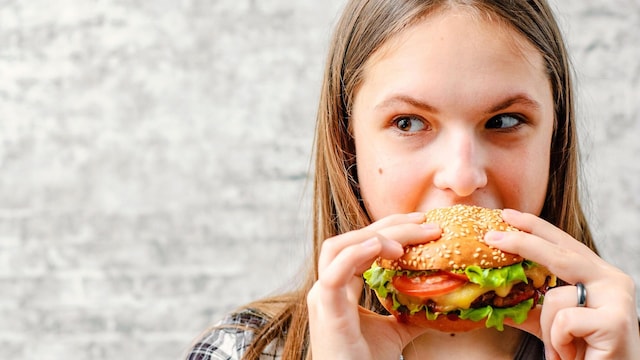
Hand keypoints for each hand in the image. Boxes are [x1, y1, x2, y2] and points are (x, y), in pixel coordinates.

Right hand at [307, 212, 441, 359]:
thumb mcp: (394, 332)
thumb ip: (408, 313)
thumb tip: (438, 302)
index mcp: (340, 287)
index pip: (359, 244)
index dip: (388, 228)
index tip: (420, 223)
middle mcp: (328, 286)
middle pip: (350, 239)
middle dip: (387, 225)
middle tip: (423, 222)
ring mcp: (323, 297)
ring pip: (339, 248)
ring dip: (374, 237)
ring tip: (405, 242)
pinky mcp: (326, 311)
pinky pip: (334, 274)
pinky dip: (356, 254)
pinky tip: (380, 247)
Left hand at [485, 209, 639, 359]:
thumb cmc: (583, 352)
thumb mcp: (550, 323)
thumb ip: (528, 305)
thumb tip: (489, 292)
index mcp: (599, 274)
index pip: (562, 244)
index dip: (534, 227)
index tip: (506, 214)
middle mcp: (612, 280)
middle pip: (559, 255)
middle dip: (522, 244)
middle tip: (491, 237)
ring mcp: (618, 299)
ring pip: (555, 297)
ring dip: (548, 330)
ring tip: (561, 349)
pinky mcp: (615, 321)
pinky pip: (563, 320)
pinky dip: (558, 341)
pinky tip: (573, 355)